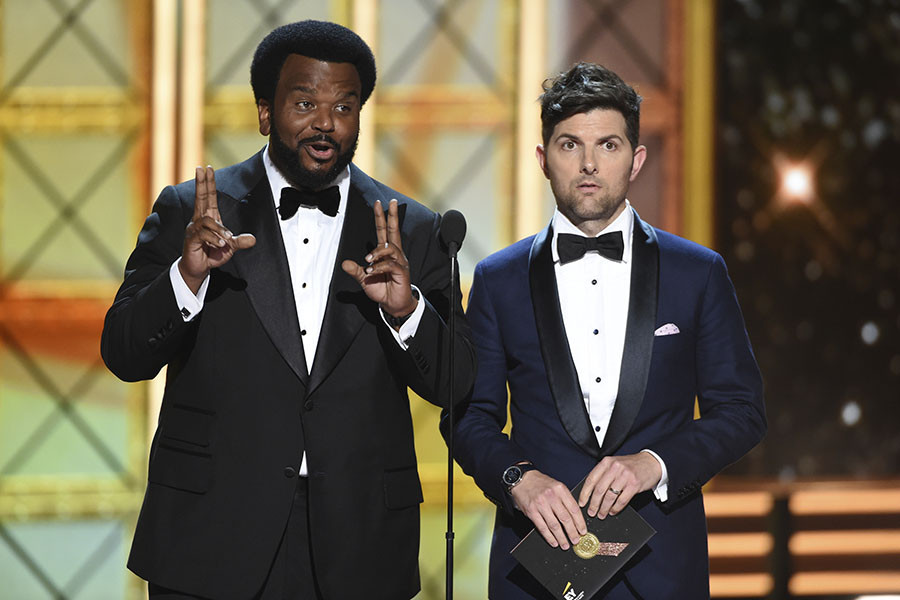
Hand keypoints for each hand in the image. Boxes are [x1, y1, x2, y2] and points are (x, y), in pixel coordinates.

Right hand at [179, 166, 255, 293]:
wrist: (199, 268)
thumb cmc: (212, 254)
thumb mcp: (230, 247)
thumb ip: (240, 241)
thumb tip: (253, 239)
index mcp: (209, 218)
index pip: (208, 197)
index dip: (208, 183)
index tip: (207, 168)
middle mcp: (199, 220)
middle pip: (200, 198)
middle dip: (201, 183)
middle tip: (201, 168)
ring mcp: (194, 229)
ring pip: (207, 221)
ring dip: (220, 230)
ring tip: (225, 241)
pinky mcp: (191, 239)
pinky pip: (203, 234)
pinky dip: (214, 238)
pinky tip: (220, 244)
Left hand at [341, 199, 416, 320]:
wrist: (392, 305)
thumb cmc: (382, 290)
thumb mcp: (364, 279)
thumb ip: (355, 270)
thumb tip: (344, 263)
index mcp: (386, 253)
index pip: (384, 231)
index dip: (381, 217)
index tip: (378, 204)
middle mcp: (395, 255)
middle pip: (394, 231)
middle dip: (393, 216)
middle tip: (392, 203)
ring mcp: (400, 262)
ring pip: (390, 248)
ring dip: (377, 252)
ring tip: (367, 260)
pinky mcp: (402, 272)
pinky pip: (390, 264)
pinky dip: (379, 267)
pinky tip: (371, 271)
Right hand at [510, 470, 586, 549]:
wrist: (522, 480)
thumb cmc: (540, 483)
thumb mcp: (556, 485)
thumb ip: (565, 499)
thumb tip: (575, 517)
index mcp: (560, 489)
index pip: (574, 509)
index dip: (580, 522)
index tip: (582, 530)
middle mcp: (551, 496)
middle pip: (565, 518)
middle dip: (572, 532)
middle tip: (576, 540)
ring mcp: (541, 504)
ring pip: (554, 525)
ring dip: (561, 537)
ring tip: (565, 544)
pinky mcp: (531, 512)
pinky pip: (542, 527)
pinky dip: (549, 537)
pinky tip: (554, 542)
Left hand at [578, 452, 661, 518]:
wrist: (651, 462)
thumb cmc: (631, 465)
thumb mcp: (614, 464)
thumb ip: (603, 474)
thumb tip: (590, 492)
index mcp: (606, 462)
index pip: (591, 479)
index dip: (585, 493)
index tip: (582, 503)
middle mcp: (614, 468)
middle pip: (599, 490)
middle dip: (594, 504)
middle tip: (591, 512)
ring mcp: (625, 476)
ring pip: (609, 496)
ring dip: (604, 508)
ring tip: (602, 514)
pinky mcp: (634, 484)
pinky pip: (621, 500)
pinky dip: (615, 508)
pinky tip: (612, 511)